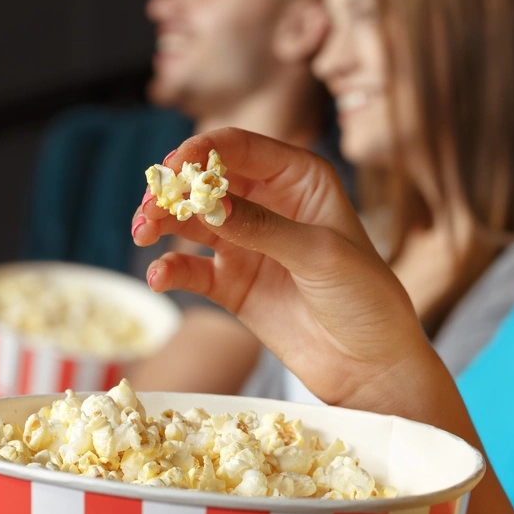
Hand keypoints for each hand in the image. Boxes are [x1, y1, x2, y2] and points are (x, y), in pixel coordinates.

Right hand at [132, 128, 440, 414]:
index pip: (241, 148)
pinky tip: (159, 276)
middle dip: (173, 188)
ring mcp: (248, 244)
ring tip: (142, 233)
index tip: (172, 166)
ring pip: (191, 220)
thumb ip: (263, 228)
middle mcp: (270, 204)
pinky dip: (171, 269)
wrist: (371, 365)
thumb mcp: (319, 256)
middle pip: (206, 181)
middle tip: (149, 206)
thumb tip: (209, 203)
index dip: (202, 151)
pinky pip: (191, 268)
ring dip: (162, 222)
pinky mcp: (233, 284)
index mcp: (301, 179)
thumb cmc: (366, 298)